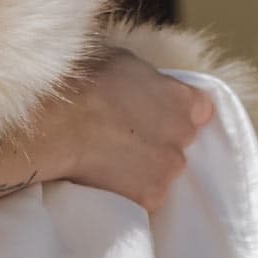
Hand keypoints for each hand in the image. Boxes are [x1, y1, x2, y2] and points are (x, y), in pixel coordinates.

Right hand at [33, 51, 216, 211]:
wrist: (57, 122)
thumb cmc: (81, 81)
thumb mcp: (119, 60)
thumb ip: (142, 78)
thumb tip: (138, 83)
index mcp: (181, 99)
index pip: (199, 109)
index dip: (176, 111)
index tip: (156, 113)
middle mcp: (183, 135)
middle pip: (179, 142)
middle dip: (157, 140)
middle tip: (123, 135)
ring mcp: (169, 169)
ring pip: (161, 171)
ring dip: (142, 168)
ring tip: (107, 159)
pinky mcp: (150, 197)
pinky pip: (142, 196)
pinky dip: (127, 191)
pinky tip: (102, 179)